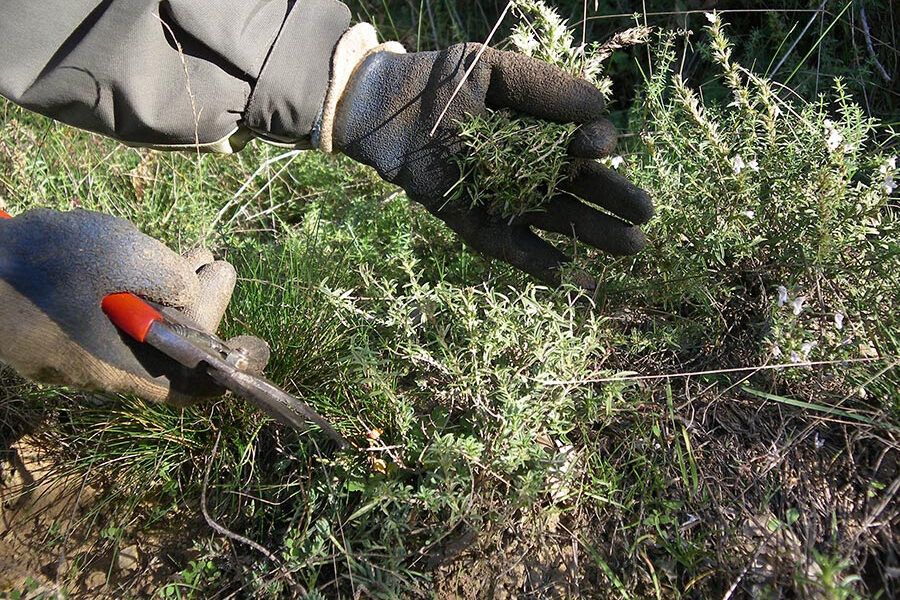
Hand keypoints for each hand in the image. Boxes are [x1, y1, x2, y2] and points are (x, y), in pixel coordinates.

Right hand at [0, 209, 265, 404]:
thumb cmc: (41, 263)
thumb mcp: (123, 255)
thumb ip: (173, 279)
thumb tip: (192, 292)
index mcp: (122, 367)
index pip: (187, 389)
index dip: (224, 370)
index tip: (251, 343)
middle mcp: (98, 370)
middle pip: (166, 350)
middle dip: (201, 307)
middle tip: (221, 266)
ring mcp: (70, 352)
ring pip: (138, 328)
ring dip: (172, 290)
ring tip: (198, 253)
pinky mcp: (52, 329)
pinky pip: (107, 318)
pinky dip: (138, 288)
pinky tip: (148, 256)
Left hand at [332, 43, 652, 285]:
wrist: (389, 109)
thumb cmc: (445, 83)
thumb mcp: (498, 72)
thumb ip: (546, 88)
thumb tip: (600, 109)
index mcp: (540, 134)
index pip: (582, 147)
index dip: (597, 148)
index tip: (596, 146)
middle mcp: (528, 170)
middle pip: (579, 190)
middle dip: (613, 204)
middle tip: (646, 218)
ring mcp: (502, 198)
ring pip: (554, 221)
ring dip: (590, 235)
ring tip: (631, 247)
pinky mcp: (473, 221)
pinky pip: (507, 244)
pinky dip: (532, 259)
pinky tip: (563, 273)